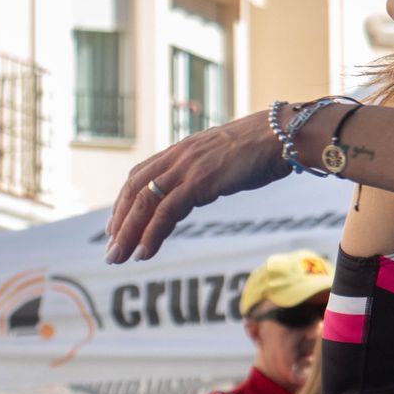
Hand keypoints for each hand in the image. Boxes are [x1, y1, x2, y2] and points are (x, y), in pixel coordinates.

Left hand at [106, 110, 291, 261]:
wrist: (281, 136)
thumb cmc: (264, 147)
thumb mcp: (227, 157)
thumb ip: (211, 168)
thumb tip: (213, 180)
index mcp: (182, 150)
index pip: (140, 176)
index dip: (124, 202)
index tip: (118, 226)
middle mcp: (178, 157)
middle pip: (134, 190)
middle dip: (119, 222)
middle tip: (112, 251)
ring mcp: (187, 168)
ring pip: (144, 203)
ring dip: (128, 233)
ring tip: (119, 257)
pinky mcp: (199, 181)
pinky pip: (166, 212)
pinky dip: (151, 234)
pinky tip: (145, 252)